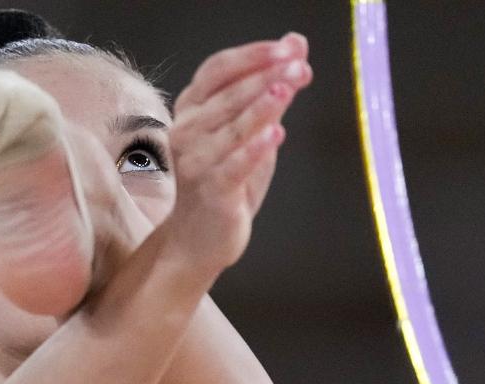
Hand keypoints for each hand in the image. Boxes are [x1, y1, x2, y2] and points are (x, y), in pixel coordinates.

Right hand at [158, 33, 312, 276]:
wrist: (198, 238)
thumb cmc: (223, 180)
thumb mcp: (250, 129)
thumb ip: (272, 89)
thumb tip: (297, 44)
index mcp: (192, 108)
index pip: (219, 70)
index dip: (253, 56)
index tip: (288, 47)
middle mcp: (186, 131)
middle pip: (228, 95)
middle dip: (266, 77)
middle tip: (297, 65)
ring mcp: (195, 162)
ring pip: (232, 129)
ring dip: (262, 107)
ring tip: (286, 89)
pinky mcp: (211, 191)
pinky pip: (234, 166)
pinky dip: (255, 149)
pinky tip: (276, 134)